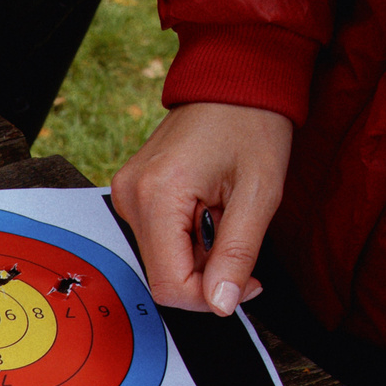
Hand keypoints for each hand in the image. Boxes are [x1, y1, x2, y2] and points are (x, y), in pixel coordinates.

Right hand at [109, 102, 292, 315]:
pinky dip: (188, 239)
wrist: (233, 80)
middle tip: (241, 246)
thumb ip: (237, 254)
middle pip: (162, 275)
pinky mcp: (133, 194)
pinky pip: (158, 239)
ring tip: (225, 217)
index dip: (209, 297)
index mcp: (157, 195)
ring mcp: (126, 194)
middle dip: (207, 275)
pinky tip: (209, 212)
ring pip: (161, 260)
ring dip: (199, 256)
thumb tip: (221, 305)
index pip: (169, 284)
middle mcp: (130, 197)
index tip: (244, 283)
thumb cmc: (250, 125)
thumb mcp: (258, 194)